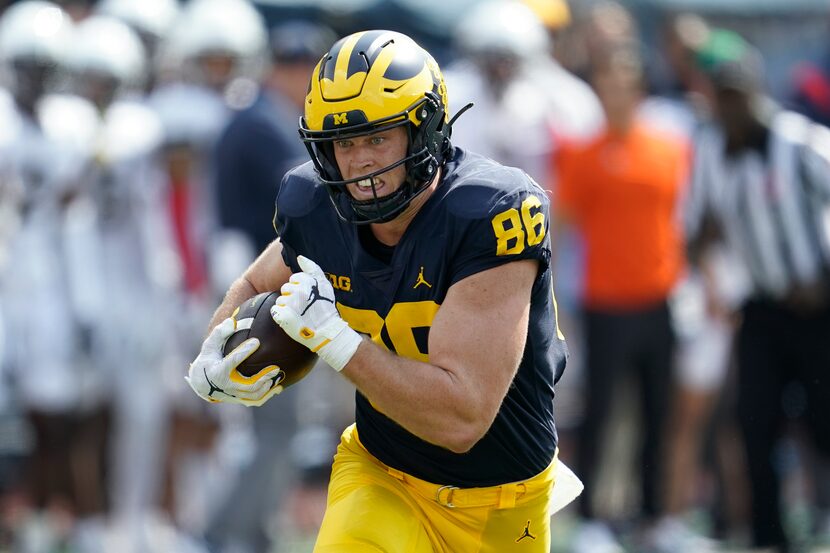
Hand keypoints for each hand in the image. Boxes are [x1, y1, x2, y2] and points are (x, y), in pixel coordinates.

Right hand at [185, 317, 284, 405]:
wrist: (201, 383)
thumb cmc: (209, 359)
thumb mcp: (210, 345)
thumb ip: (219, 333)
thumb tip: (231, 322)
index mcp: (218, 371)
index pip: (233, 361)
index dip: (245, 351)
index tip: (257, 341)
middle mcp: (226, 386)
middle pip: (248, 385)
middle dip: (263, 377)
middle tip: (275, 368)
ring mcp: (233, 395)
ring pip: (253, 395)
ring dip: (267, 387)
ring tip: (277, 376)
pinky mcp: (239, 399)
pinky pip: (255, 401)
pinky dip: (267, 395)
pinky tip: (278, 387)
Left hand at [270, 256, 361, 371]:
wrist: (326, 332)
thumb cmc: (326, 309)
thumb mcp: (324, 285)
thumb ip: (312, 268)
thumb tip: (300, 257)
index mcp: (308, 282)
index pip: (294, 279)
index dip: (299, 288)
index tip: (307, 297)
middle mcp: (299, 292)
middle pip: (285, 288)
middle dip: (292, 296)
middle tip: (303, 307)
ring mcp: (290, 304)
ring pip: (280, 299)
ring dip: (286, 306)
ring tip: (298, 314)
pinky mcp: (283, 316)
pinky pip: (275, 310)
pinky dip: (280, 315)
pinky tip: (290, 319)